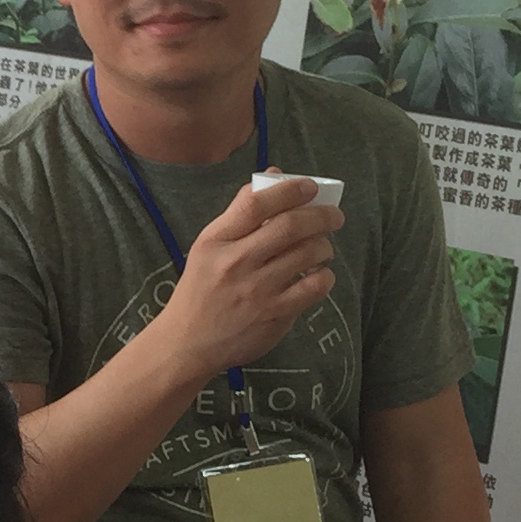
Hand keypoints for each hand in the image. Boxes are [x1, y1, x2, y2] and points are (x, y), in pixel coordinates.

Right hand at [147, 180, 340, 386]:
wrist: (186, 344)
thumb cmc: (200, 290)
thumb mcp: (209, 247)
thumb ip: (241, 213)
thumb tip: (277, 177)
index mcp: (216, 241)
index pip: (256, 203)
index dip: (289, 189)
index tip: (310, 187)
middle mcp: (235, 263)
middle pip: (290, 226)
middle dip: (321, 216)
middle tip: (334, 216)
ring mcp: (256, 291)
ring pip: (308, 254)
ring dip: (324, 245)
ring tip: (322, 247)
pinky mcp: (274, 315)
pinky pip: (314, 287)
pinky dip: (325, 276)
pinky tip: (319, 275)